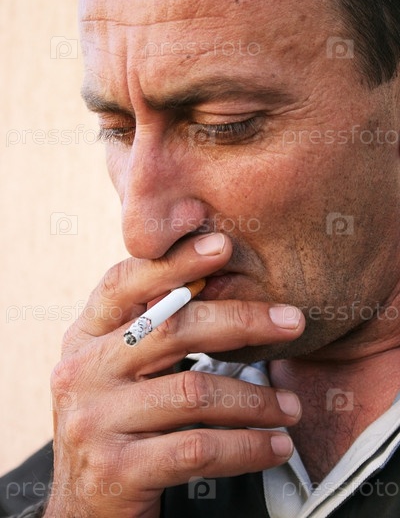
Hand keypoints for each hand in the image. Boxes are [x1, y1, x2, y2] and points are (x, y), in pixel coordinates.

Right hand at [45, 233, 303, 517]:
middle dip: (241, 321)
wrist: (86, 505)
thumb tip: (211, 279)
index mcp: (83, 336)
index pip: (124, 283)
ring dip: (256, 399)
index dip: (174, 262)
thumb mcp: (119, 368)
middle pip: (171, 330)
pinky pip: (198, 449)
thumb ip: (149, 329)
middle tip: (293, 321)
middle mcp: (81, 371)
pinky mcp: (115, 470)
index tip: (224, 245)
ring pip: (194, 393)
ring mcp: (93, 420)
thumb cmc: (117, 421)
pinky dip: (247, 446)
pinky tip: (275, 445)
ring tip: (292, 406)